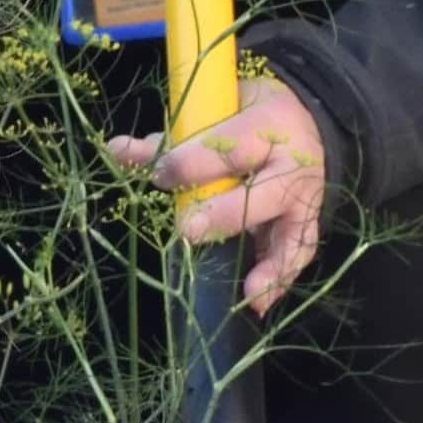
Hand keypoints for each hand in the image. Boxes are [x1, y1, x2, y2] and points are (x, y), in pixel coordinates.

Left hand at [107, 75, 326, 309]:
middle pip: (264, 192)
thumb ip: (167, 141)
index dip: (191, 163)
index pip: (229, 147)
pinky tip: (259, 304)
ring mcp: (305, 200)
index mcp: (267, 127)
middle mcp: (293, 165)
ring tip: (246, 291)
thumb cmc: (245, 120)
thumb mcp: (212, 117)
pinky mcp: (306, 226)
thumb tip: (115, 150)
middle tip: (188, 231)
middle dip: (225, 214)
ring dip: (268, 264)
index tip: (158, 175)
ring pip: (290, 232)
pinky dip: (279, 281)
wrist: (304, 123)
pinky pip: (297, 255)